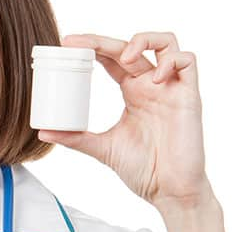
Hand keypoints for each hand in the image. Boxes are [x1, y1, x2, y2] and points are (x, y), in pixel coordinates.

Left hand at [37, 32, 210, 209]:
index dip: (93, 46)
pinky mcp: (189, 96)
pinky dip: (170, 61)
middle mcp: (151, 85)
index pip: (112, 58)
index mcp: (132, 91)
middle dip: (102, 40)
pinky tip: (153, 79)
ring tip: (123, 57)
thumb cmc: (143, 169)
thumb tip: (42, 132)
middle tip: (76, 43)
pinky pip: (188, 62)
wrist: (169, 192)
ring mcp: (171, 88)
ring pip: (166, 42)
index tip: (67, 43)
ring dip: (143, 40)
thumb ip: (74, 137)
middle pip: (130, 46)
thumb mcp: (101, 147)